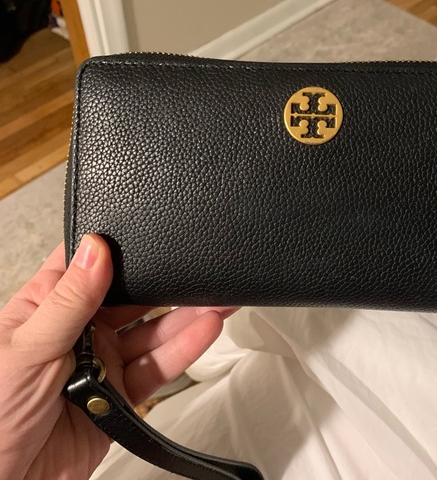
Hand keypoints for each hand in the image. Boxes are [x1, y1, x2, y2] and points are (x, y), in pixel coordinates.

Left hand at [0, 235, 231, 479]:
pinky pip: (158, 366)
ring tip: (216, 302)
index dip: (115, 249)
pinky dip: (184, 350)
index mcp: (48, 307)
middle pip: (132, 297)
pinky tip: (204, 331)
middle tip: (198, 273)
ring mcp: (103, 361)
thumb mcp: (30, 347)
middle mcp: (80, 330)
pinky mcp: (122, 393)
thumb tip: (96, 247)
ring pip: (152, 331)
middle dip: (166, 284)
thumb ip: (69, 299)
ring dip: (185, 316)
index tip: (148, 236)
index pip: (87, 265)